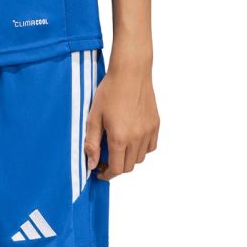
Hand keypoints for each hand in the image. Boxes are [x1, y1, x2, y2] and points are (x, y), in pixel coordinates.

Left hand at [85, 63, 159, 179]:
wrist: (131, 71)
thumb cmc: (109, 91)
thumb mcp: (93, 118)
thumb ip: (92, 143)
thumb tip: (92, 164)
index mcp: (119, 138)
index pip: (116, 169)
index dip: (106, 174)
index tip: (99, 172)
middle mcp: (136, 138)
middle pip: (128, 167)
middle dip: (116, 168)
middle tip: (105, 160)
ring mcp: (148, 131)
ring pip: (139, 158)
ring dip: (128, 159)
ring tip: (118, 149)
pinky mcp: (155, 124)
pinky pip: (150, 147)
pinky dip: (141, 149)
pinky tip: (131, 140)